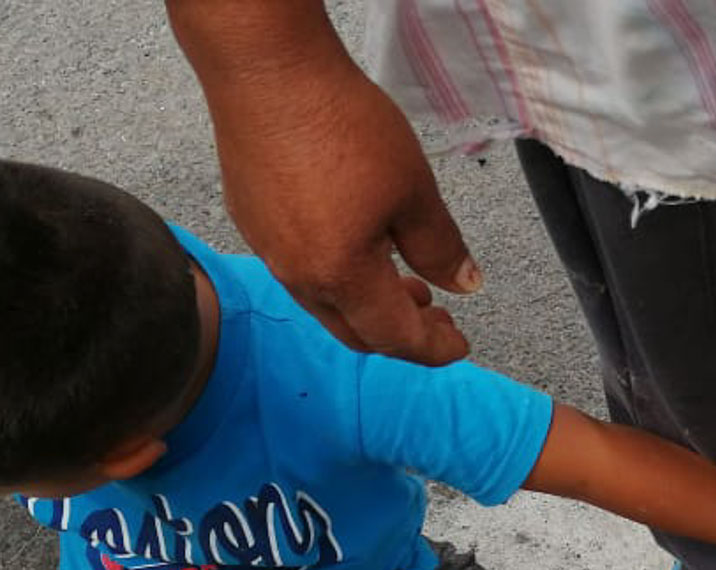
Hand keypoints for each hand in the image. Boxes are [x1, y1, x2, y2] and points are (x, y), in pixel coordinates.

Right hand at [203, 48, 477, 363]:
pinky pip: (298, 270)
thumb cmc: (341, 124)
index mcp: (341, 275)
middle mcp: (298, 275)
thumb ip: (440, 248)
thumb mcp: (413, 189)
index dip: (434, 348)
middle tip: (436, 313)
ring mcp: (268, 251)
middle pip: (356, 333)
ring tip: (401, 276)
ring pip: (325, 304)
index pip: (396, 337)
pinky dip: (336, 276)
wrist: (268, 74)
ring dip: (367, 303)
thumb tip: (463, 284)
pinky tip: (355, 242)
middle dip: (401, 332)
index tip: (458, 343)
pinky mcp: (252, 222)